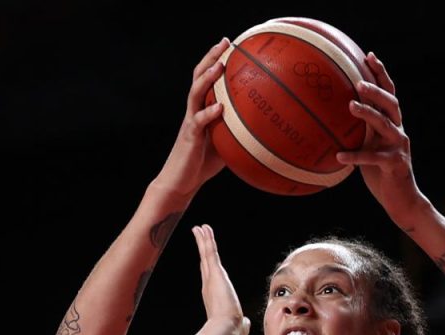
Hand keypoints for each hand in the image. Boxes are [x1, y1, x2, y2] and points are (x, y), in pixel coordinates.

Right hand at [153, 39, 229, 195]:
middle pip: (199, 76)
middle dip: (211, 57)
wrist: (180, 182)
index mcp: (201, 108)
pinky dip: (209, 113)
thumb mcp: (224, 142)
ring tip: (219, 65)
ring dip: (207, 78)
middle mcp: (194, 110)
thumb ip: (236, 129)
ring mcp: (190, 121)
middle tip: (224, 42)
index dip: (215, 59)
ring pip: (196, 93)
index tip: (229, 44)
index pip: (206, 78)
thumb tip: (264, 126)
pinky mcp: (189, 136)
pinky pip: (199, 121)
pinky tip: (220, 107)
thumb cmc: (202, 164)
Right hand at [192, 224, 248, 334]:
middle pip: (205, 261)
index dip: (207, 265)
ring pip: (206, 254)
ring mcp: (210, 277)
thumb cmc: (233, 331)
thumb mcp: (240, 325)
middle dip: (202, 248)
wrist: (226, 329)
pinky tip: (203, 229)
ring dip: (203, 240)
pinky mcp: (215, 272)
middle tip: (198, 236)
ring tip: (200, 227)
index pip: (210, 275)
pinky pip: (209, 251)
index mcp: (214, 295)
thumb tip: (246, 324)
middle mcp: (209, 285)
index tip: (204, 258)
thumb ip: (242, 322)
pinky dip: (205, 240)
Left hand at [336, 53, 430, 228]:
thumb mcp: (368, 148)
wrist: (401, 201)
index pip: (389, 93)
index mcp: (392, 124)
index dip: (381, 74)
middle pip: (391, 103)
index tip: (368, 55)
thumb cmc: (381, 174)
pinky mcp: (395, 165)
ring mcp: (398, 147)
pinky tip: (339, 157)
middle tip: (359, 81)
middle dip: (376, 89)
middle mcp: (398, 131)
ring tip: (350, 106)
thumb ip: (359, 132)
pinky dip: (356, 156)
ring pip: (386, 124)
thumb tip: (331, 118)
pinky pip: (373, 158)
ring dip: (368, 113)